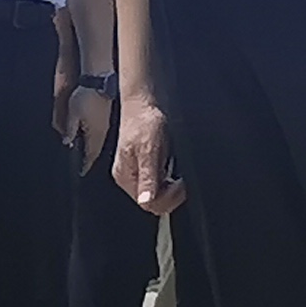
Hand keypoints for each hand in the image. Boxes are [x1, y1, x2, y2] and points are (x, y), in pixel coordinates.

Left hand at [65, 85, 113, 172]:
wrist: (99, 80)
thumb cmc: (85, 95)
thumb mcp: (73, 113)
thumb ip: (70, 129)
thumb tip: (68, 142)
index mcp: (94, 134)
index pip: (89, 155)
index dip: (85, 165)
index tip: (81, 171)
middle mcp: (102, 132)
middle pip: (95, 151)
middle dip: (89, 160)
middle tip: (84, 166)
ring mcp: (105, 125)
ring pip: (99, 143)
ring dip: (93, 151)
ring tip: (87, 156)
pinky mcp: (106, 118)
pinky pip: (101, 135)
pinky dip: (96, 141)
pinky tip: (91, 139)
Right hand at [115, 94, 181, 213]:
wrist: (146, 102)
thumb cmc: (145, 121)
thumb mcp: (149, 149)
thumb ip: (148, 177)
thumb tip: (146, 201)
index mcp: (125, 176)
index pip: (147, 204)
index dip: (166, 199)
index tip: (179, 184)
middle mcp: (129, 178)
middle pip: (153, 202)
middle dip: (170, 194)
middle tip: (180, 179)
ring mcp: (138, 174)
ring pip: (158, 195)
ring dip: (171, 187)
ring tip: (174, 168)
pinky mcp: (146, 168)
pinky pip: (160, 184)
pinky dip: (170, 180)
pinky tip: (172, 167)